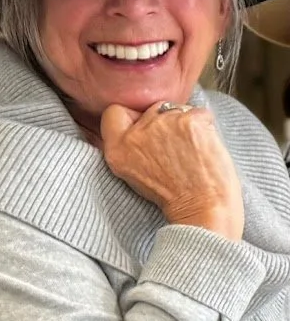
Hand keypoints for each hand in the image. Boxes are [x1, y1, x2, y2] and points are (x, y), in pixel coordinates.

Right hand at [101, 102, 243, 241]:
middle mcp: (137, 134)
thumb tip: (142, 120)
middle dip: (164, 124)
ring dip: (186, 125)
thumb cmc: (176, 198)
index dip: (132, 118)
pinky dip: (206, 127)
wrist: (204, 210)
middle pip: (151, 110)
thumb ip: (131, 146)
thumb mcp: (135, 174)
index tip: (145, 131)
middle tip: (175, 152)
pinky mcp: (189, 121)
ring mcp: (163, 124)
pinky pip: (199, 113)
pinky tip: (205, 148)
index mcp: (117, 150)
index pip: (114, 113)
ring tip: (192, 152)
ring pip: (176, 109)